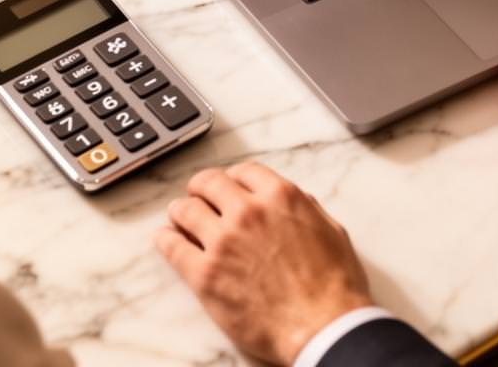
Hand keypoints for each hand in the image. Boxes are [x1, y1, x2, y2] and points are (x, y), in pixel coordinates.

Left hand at [155, 163, 371, 364]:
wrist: (323, 325)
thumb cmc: (334, 283)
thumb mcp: (330, 229)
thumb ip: (306, 208)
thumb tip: (294, 201)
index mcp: (281, 196)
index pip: (244, 171)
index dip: (233, 177)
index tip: (228, 184)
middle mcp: (249, 211)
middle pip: (210, 183)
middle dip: (202, 186)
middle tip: (197, 194)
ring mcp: (223, 242)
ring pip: (186, 210)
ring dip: (180, 210)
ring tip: (178, 215)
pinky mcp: (205, 276)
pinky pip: (173, 248)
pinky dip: (165, 239)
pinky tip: (164, 238)